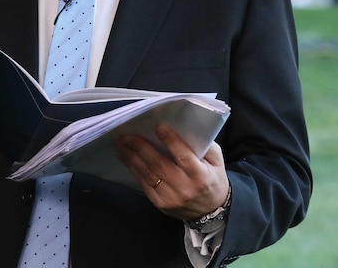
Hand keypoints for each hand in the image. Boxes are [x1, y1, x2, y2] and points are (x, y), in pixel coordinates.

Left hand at [114, 125, 228, 221]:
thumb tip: (185, 128)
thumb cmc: (212, 179)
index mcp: (201, 176)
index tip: (159, 127)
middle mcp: (185, 188)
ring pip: (147, 174)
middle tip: (127, 135)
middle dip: (141, 147)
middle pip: (159, 165)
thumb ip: (205, 145)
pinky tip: (126, 158)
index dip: (171, 141)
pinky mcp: (161, 204)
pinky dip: (134, 169)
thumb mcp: (217, 161)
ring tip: (121, 144)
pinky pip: (144, 184)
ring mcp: (171, 198)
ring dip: (131, 157)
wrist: (211, 211)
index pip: (184, 157)